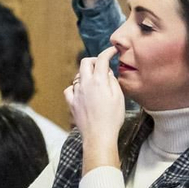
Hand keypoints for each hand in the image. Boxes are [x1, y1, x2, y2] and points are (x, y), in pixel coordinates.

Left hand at [65, 47, 126, 170]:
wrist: (99, 136)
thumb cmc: (112, 118)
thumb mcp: (119, 97)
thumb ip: (112, 81)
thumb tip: (107, 72)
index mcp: (98, 81)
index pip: (102, 59)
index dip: (108, 52)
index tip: (113, 51)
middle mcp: (85, 84)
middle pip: (85, 62)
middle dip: (94, 60)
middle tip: (102, 64)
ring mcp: (76, 93)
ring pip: (78, 76)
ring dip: (86, 74)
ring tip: (95, 80)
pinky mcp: (71, 103)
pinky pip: (69, 90)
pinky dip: (75, 87)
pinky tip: (81, 91)